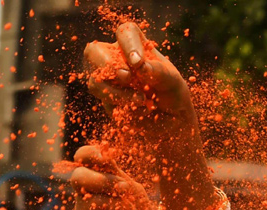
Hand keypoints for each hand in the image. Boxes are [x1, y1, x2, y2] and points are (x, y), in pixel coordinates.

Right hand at [69, 145, 155, 209]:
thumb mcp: (133, 191)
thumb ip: (118, 174)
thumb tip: (106, 153)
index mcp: (96, 177)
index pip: (83, 157)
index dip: (89, 154)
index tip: (106, 159)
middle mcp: (84, 193)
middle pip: (78, 177)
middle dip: (104, 182)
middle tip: (125, 190)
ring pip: (93, 202)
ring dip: (122, 207)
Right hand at [83, 22, 199, 152]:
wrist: (171, 119)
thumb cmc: (172, 93)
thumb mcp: (172, 81)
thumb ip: (158, 72)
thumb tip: (140, 66)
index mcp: (134, 45)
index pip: (124, 33)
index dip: (127, 44)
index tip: (137, 62)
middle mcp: (116, 58)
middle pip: (93, 51)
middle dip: (106, 64)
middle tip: (126, 77)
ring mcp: (108, 80)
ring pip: (96, 82)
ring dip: (118, 93)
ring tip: (143, 100)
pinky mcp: (108, 100)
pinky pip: (107, 103)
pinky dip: (126, 108)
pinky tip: (143, 111)